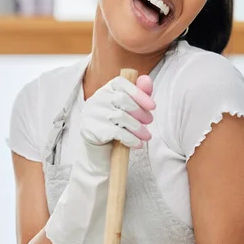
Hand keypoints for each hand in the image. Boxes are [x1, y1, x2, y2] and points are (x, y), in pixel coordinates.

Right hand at [45, 74, 155, 243]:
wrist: (98, 163)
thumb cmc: (117, 136)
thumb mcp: (131, 116)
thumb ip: (139, 98)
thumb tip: (148, 79)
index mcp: (104, 93)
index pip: (121, 83)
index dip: (139, 93)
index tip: (153, 107)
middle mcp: (94, 102)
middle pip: (122, 100)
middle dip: (140, 112)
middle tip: (150, 124)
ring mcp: (90, 117)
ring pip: (119, 116)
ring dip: (137, 128)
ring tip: (146, 138)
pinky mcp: (89, 132)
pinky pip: (114, 131)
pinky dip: (129, 138)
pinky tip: (136, 145)